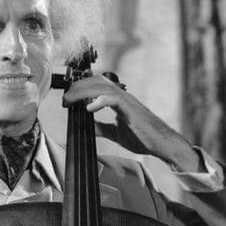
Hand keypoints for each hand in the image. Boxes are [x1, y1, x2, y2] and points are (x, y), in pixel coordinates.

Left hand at [61, 73, 203, 170]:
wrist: (161, 144)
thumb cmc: (143, 137)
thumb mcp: (115, 132)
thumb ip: (101, 128)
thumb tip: (87, 128)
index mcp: (118, 99)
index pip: (96, 85)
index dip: (80, 88)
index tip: (67, 98)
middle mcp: (122, 95)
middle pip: (96, 81)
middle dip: (77, 87)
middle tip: (64, 99)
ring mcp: (127, 100)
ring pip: (102, 87)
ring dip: (83, 92)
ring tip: (70, 101)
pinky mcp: (131, 109)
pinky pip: (114, 99)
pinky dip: (100, 101)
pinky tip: (89, 108)